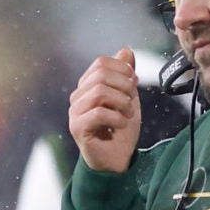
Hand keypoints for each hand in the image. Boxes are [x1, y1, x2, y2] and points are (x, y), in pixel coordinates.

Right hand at [68, 49, 139, 174]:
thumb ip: (126, 75)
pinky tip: (121, 124)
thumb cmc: (120, 130)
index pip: (101, 63)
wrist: (116, 160)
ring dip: (121, 102)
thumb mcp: (128, 97)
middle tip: (132, 99)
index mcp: (87, 86)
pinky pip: (98, 113)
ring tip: (128, 113)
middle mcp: (78, 97)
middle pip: (100, 74)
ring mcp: (75, 112)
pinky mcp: (77, 128)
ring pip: (99, 92)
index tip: (134, 82)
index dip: (122, 69)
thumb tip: (126, 50)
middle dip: (124, 84)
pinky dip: (116, 117)